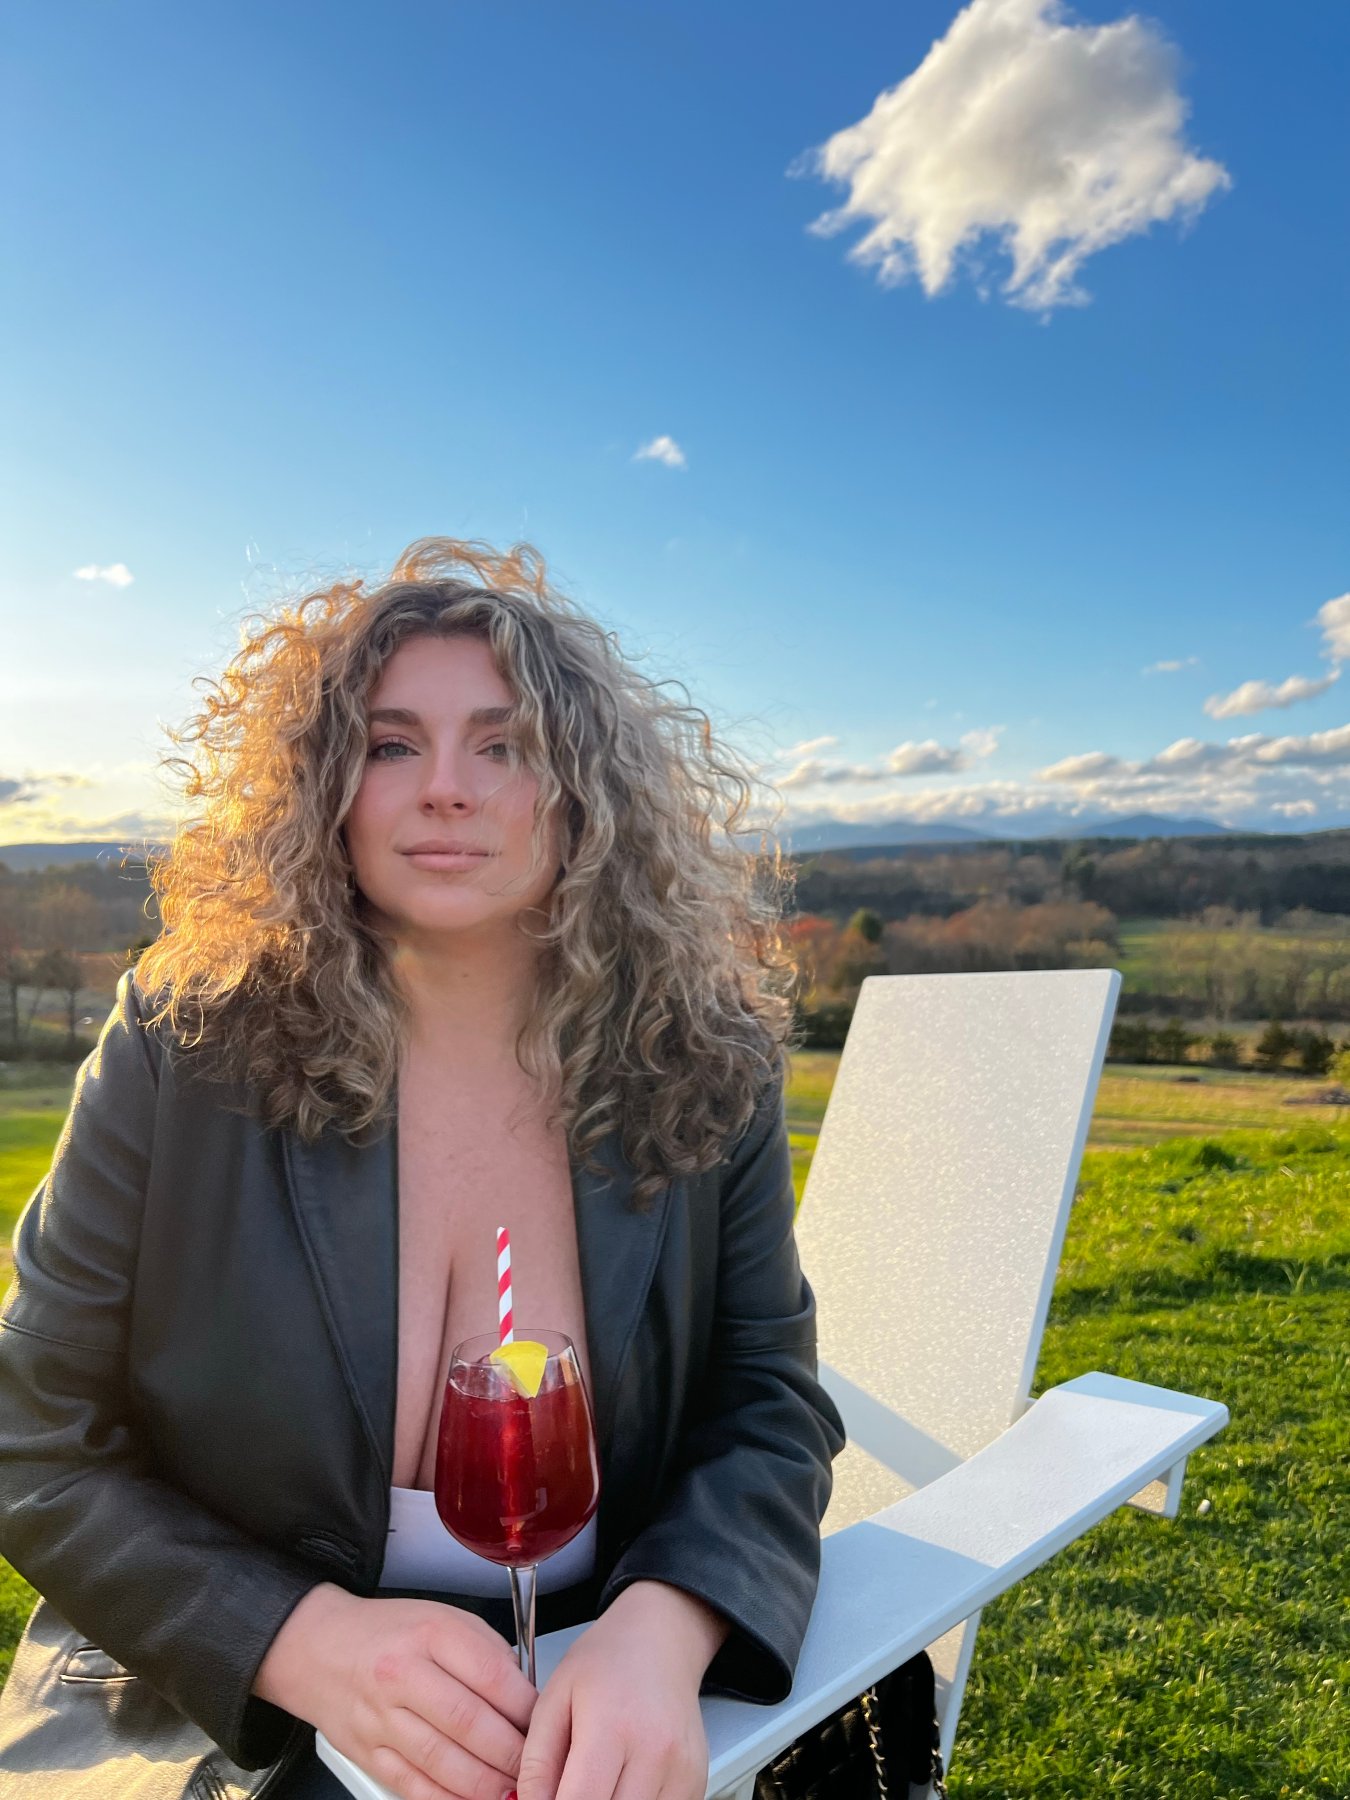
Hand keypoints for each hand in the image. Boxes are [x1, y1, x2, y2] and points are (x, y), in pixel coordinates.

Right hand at [253, 1582, 537, 1799]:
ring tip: (514, 1791)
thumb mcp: (444, 1618)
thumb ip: (486, 1653)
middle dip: (512, 1753)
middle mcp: (402, 1675)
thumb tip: (526, 1697)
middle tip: (539, 1765)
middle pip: (469, 1724)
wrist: (320, 1648)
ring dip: (486, 1785)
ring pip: (443, 1762)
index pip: (491, 1675)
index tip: (547, 1722)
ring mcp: (381, 1719)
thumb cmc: (389, 1632)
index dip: (527, 1707)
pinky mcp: (368, 1755)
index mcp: (430, 1634)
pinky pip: (414, 1786)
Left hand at [516, 1581, 726, 1799]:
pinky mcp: (697, 1781)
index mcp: (612, 1727)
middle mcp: (655, 1752)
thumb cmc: (607, 1661)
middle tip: (572, 1786)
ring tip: (599, 1781)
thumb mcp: (555, 1696)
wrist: (661, 1639)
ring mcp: (682, 1770)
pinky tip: (624, 1785)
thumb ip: (537, 1761)